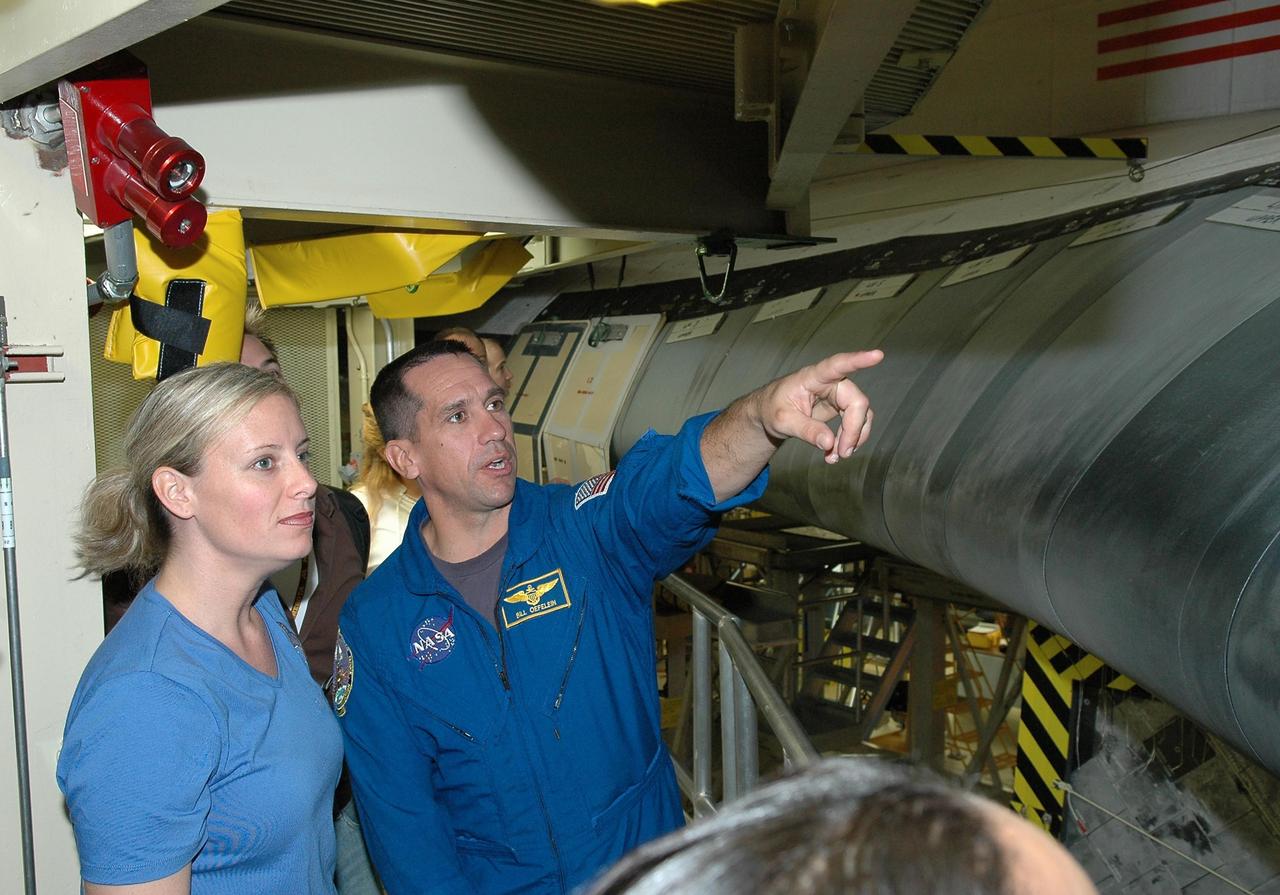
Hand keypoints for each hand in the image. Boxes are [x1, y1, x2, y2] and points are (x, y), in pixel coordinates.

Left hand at [756, 350, 882, 462]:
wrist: (769, 413)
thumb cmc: (773, 408)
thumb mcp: (782, 421)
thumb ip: (805, 430)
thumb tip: (829, 443)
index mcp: (813, 377)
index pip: (837, 365)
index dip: (858, 360)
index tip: (878, 355)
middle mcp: (831, 382)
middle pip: (857, 401)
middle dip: (853, 430)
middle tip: (842, 453)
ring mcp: (838, 395)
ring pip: (861, 414)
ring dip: (853, 438)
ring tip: (836, 457)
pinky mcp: (841, 407)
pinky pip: (856, 422)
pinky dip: (849, 440)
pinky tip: (835, 452)